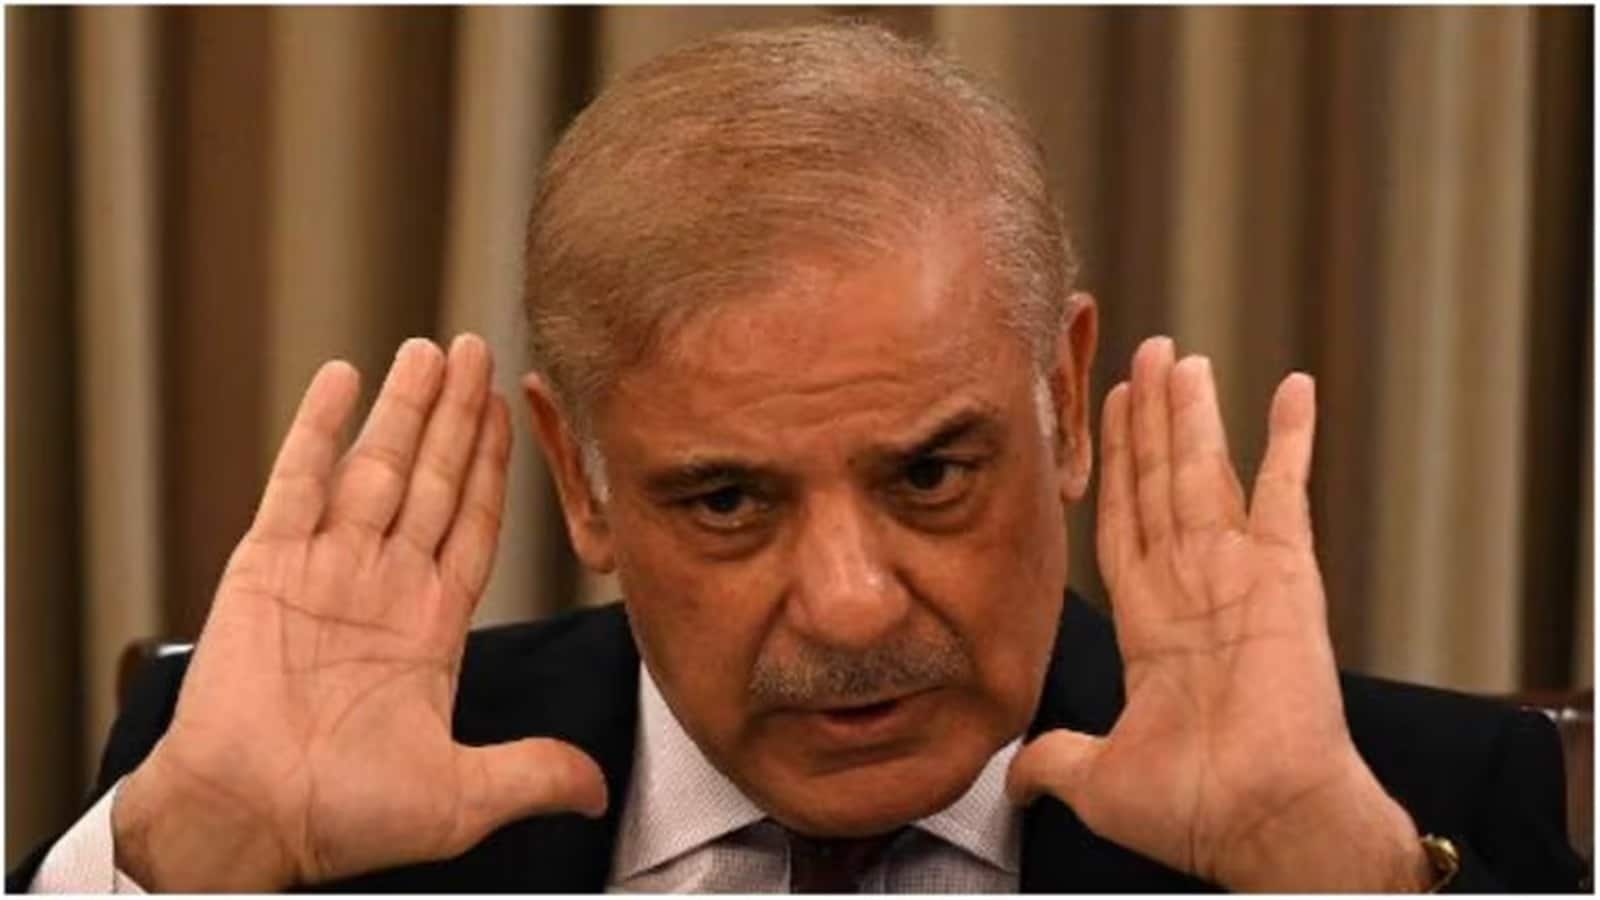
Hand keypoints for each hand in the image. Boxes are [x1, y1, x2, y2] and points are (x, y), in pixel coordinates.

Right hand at [112, 336, 606, 890]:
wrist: (248, 821)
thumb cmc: (343, 815)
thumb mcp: (461, 799)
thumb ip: (531, 774)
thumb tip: (595, 789)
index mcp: (429, 625)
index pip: (475, 523)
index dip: (494, 467)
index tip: (511, 413)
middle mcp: (383, 584)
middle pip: (434, 478)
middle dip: (457, 416)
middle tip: (477, 353)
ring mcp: (327, 567)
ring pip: (378, 466)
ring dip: (405, 407)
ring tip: (431, 351)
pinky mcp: (268, 564)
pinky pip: (299, 481)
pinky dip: (319, 427)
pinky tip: (343, 378)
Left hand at [1008, 337, 1429, 890]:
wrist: (1260, 825)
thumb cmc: (1196, 811)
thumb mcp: (1098, 779)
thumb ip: (1055, 760)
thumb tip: (1013, 780)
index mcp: (1152, 626)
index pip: (1123, 523)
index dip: (1114, 469)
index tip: (1107, 414)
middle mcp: (1194, 589)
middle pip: (1161, 482)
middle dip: (1150, 420)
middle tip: (1145, 355)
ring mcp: (1240, 577)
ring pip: (1206, 473)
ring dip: (1194, 414)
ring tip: (1183, 357)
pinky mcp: (1285, 576)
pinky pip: (1285, 494)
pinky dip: (1290, 440)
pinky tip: (1292, 388)